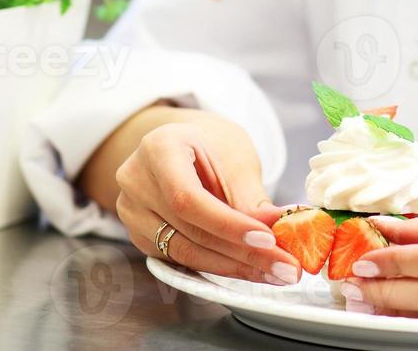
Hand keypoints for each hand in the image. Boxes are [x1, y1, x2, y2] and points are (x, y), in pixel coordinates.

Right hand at [111, 108, 301, 284]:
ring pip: (185, 252)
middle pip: (189, 230)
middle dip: (242, 254)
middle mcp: (136, 181)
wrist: (186, 145)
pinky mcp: (139, 236)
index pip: (188, 198)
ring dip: (234, 267)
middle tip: (285, 267)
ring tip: (275, 272)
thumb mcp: (236, 158)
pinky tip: (250, 269)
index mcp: (158, 149)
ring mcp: (131, 211)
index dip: (228, 224)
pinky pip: (181, 258)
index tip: (268, 240)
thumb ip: (251, 196)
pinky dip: (218, 266)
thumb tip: (277, 230)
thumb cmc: (212, 144)